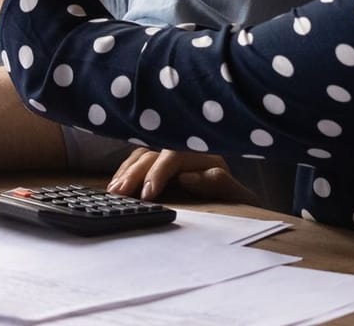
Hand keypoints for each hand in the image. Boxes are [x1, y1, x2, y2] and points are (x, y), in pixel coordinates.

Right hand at [109, 148, 258, 203]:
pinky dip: (125, 171)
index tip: (147, 194)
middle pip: (153, 154)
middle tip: (119, 193)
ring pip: (142, 155)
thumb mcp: (237, 195)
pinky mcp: (161, 163)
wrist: (240, 204)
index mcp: (204, 153)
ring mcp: (171, 155)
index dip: (158, 172)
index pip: (175, 155)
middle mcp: (185, 149)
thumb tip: (186, 177)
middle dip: (134, 173)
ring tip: (113, 190)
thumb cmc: (237, 201)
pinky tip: (115, 184)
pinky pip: (138, 160)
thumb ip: (216, 183)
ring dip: (126, 172)